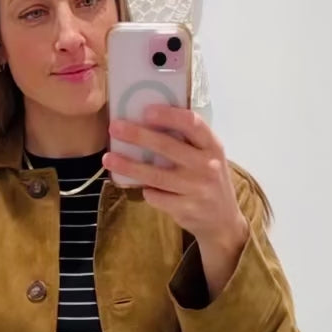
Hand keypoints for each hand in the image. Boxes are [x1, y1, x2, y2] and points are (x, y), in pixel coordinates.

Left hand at [104, 106, 247, 249]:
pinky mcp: (186, 208)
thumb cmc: (208, 180)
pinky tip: (140, 187)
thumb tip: (148, 120)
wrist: (223, 221)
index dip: (168, 115)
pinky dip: (146, 190)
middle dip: (138, 135)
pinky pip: (156, 196)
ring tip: (108, 159)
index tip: (145, 111)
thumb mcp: (208, 156)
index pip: (192, 123)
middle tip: (115, 128)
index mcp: (213, 146)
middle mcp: (207, 165)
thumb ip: (188, 141)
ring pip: (156, 175)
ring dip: (128, 166)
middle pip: (167, 147)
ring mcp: (197, 189)